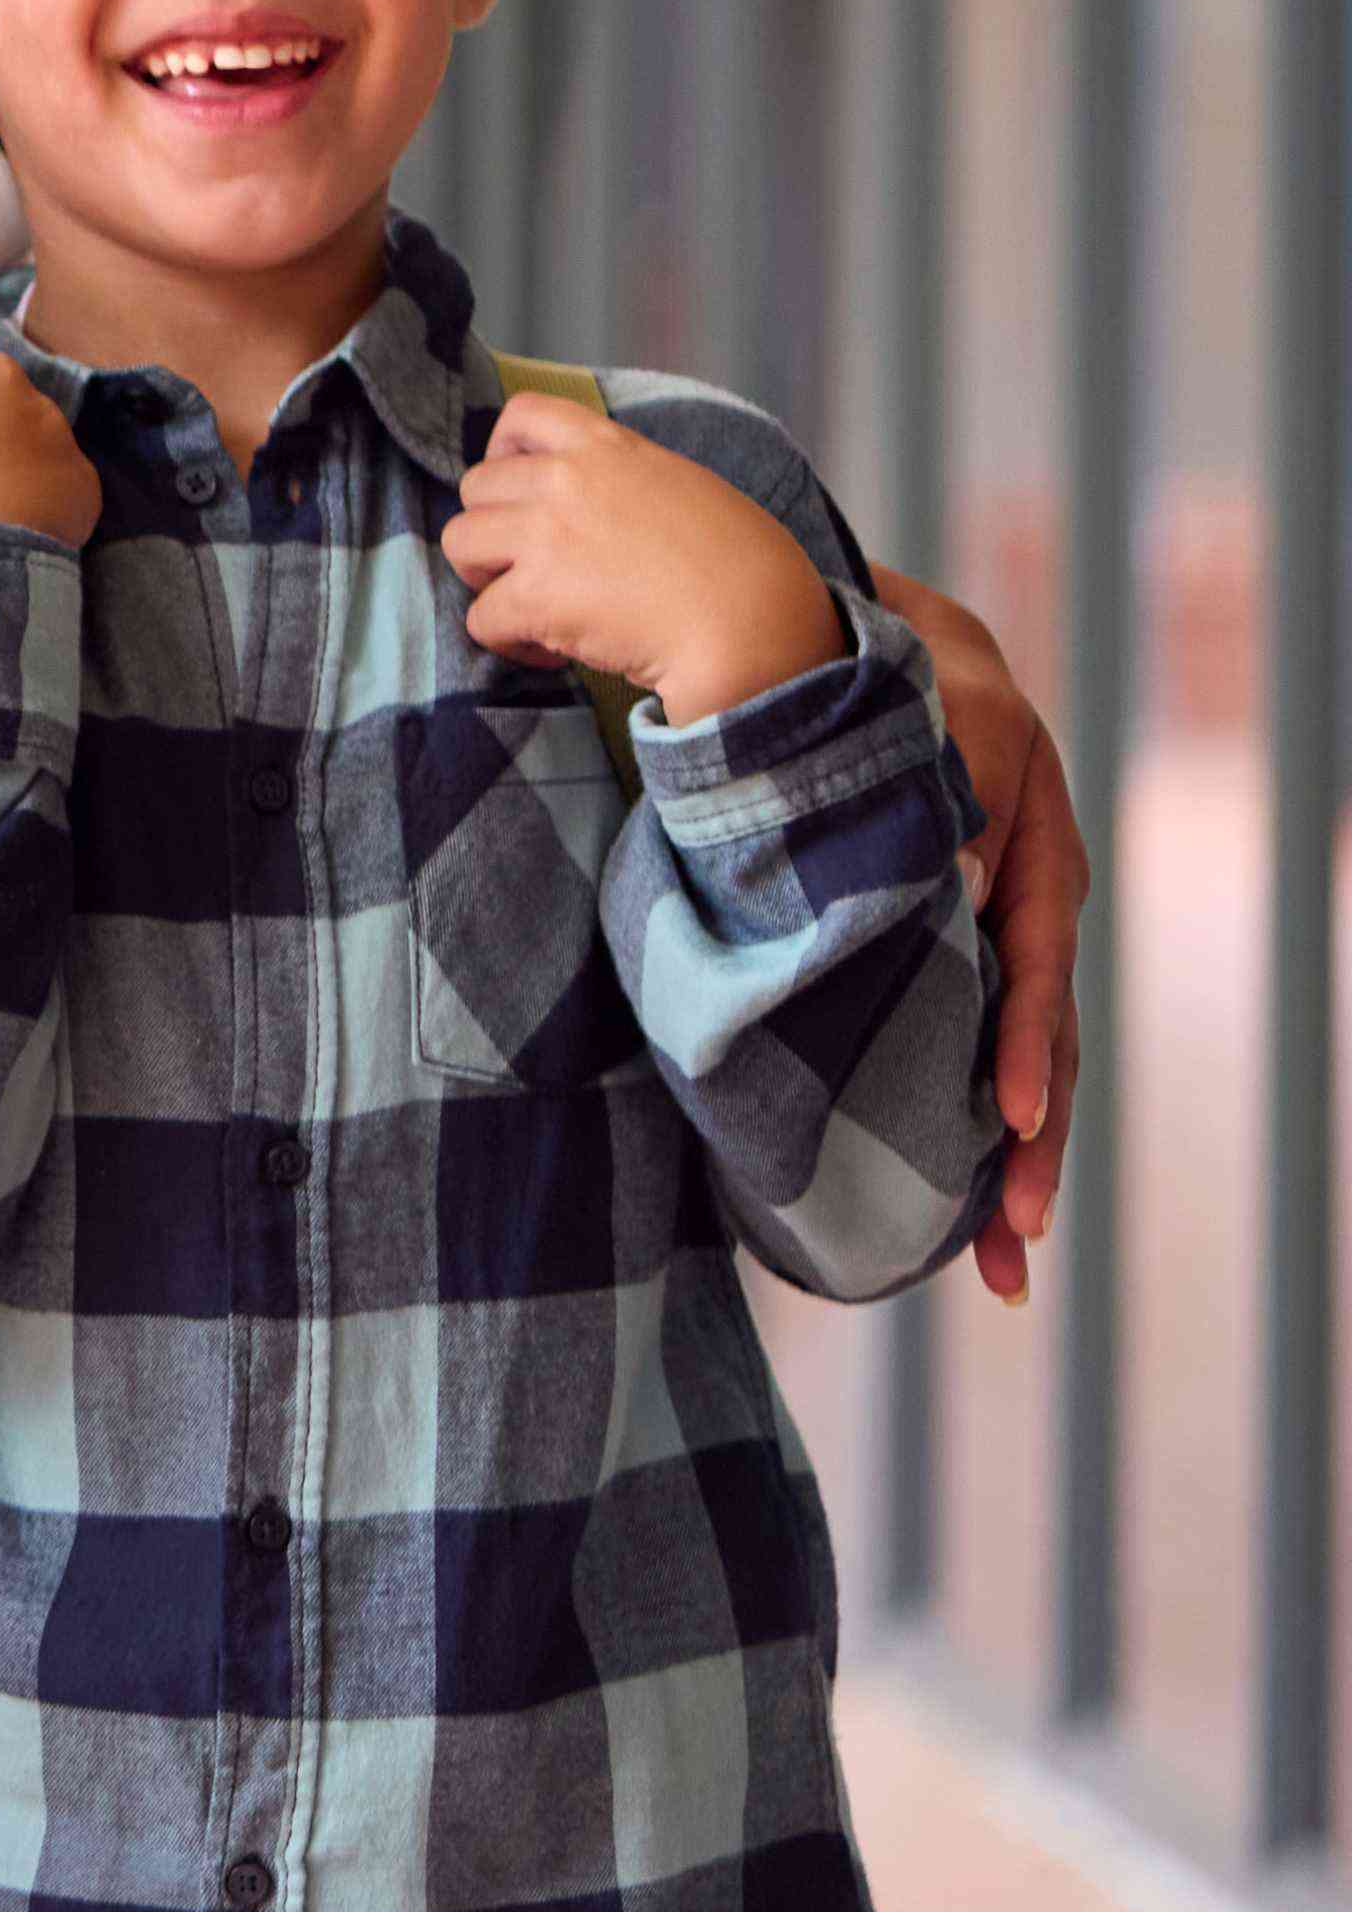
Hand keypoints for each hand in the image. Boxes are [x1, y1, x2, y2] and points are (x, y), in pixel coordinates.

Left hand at [442, 391, 840, 719]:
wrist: (753, 627)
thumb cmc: (743, 568)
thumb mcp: (686, 490)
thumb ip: (627, 483)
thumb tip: (592, 508)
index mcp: (609, 448)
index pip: (522, 414)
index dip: (504, 454)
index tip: (521, 492)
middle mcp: (567, 480)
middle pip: (475, 487)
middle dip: (495, 530)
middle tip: (535, 569)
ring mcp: (546, 534)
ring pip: (460, 543)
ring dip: (487, 579)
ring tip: (534, 606)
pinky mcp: (536, 595)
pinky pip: (480, 617)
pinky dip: (508, 640)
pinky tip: (554, 650)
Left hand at [865, 559, 1086, 1304]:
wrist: (873, 647)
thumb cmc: (902, 679)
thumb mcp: (933, 717)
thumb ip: (948, 797)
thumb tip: (965, 895)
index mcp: (1032, 857)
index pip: (1033, 969)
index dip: (1023, 1049)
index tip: (1017, 1121)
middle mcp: (1022, 910)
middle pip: (1039, 1046)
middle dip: (1030, 1152)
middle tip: (1015, 1248)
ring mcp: (990, 937)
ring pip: (1010, 1064)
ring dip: (1009, 1162)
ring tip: (1003, 1263)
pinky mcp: (946, 950)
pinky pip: (967, 1042)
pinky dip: (965, 1118)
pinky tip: (955, 1199)